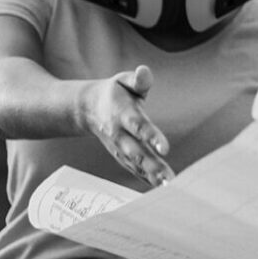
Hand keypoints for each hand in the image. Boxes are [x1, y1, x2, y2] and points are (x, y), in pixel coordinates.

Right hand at [79, 65, 172, 185]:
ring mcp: (118, 148)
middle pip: (136, 152)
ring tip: (168, 186)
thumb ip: (138, 79)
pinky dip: (144, 179)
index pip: (138, 126)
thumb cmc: (115, 92)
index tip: (165, 148)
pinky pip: (133, 169)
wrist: (88, 108)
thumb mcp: (123, 81)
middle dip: (152, 166)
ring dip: (151, 176)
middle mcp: (119, 134)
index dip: (151, 137)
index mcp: (122, 113)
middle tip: (169, 179)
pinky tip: (159, 187)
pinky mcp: (121, 156)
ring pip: (135, 164)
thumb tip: (144, 72)